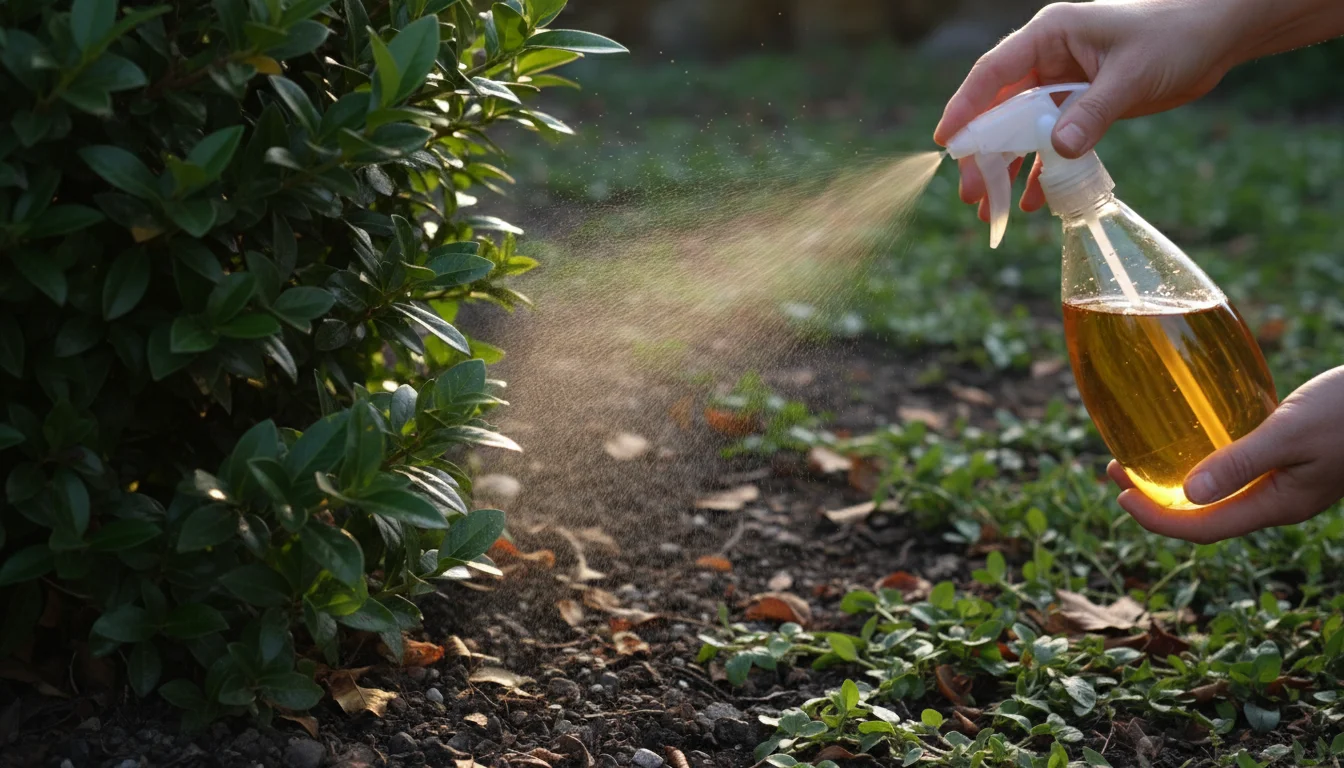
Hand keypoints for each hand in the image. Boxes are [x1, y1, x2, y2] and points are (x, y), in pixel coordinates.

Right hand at [931, 0, 1340, 222]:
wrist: (1216, 36)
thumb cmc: (1174, 36)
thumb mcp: (1131, 73)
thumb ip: (1093, 112)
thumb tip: (1057, 150)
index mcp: (1049, 35)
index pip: (994, 73)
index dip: (966, 108)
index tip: (947, 142)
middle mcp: (1048, 59)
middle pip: (1000, 110)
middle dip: (984, 154)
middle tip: (973, 194)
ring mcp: (1063, 84)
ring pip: (1021, 132)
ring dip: (1007, 170)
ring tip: (991, 209)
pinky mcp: (1081, 106)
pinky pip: (1051, 143)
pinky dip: (1043, 172)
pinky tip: (1035, 202)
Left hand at [1108, 367, 1343, 543]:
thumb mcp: (1290, 432)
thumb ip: (1240, 461)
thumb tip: (1186, 493)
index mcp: (1277, 506)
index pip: (1202, 529)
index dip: (1155, 518)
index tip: (1119, 492)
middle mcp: (1277, 502)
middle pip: (1203, 515)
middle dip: (1154, 500)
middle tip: (1113, 468)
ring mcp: (1283, 484)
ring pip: (1217, 495)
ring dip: (1173, 482)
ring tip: (1136, 456)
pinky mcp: (1288, 461)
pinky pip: (1234, 472)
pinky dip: (1202, 462)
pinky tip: (1186, 438)